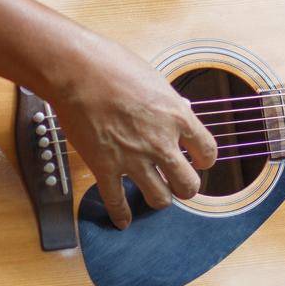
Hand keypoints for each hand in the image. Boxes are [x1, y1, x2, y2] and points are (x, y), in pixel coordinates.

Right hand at [51, 41, 217, 229]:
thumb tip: (180, 112)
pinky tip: (123, 220)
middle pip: (188, 184)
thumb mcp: (154, 79)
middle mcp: (160, 143)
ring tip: (155, 194)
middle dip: (185, 186)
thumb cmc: (113, 65)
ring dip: (159, 198)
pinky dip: (121, 215)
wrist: (77, 70)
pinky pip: (117, 202)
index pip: (207, 151)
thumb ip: (168, 103)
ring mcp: (133, 158)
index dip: (204, 160)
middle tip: (177, 182)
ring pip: (160, 199)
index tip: (198, 161)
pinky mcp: (105, 167)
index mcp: (176, 117)